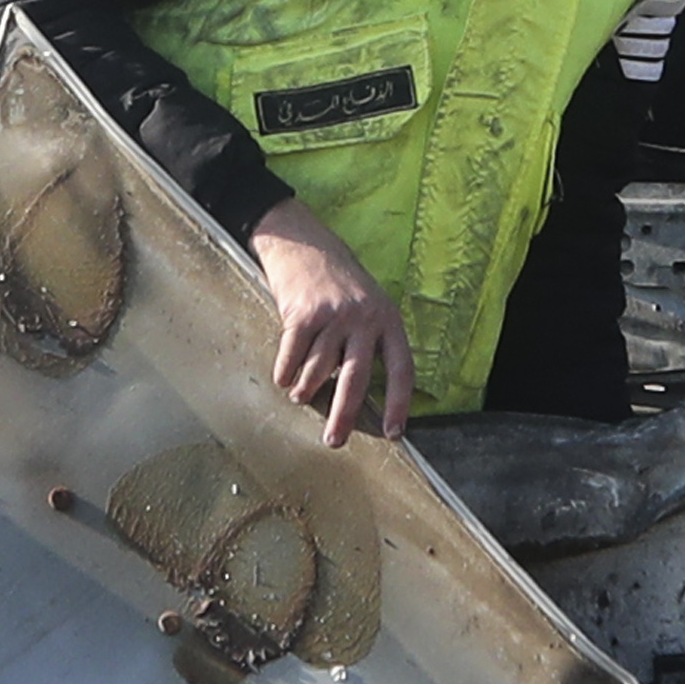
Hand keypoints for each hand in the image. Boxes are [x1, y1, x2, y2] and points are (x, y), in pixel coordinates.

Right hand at [249, 207, 407, 443]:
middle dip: (344, 416)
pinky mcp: (301, 314)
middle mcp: (364, 318)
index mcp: (387, 319)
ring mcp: (332, 316)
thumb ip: (368, 342)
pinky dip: (284, 373)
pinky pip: (291, 359)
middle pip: (356, 380)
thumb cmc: (336, 279)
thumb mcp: (367, 303)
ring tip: (299, 397)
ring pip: (318, 372)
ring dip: (305, 390)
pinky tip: (283, 377)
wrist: (302, 242)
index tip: (393, 434)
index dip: (398, 404)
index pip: (400, 369)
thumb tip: (358, 396)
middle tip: (334, 441)